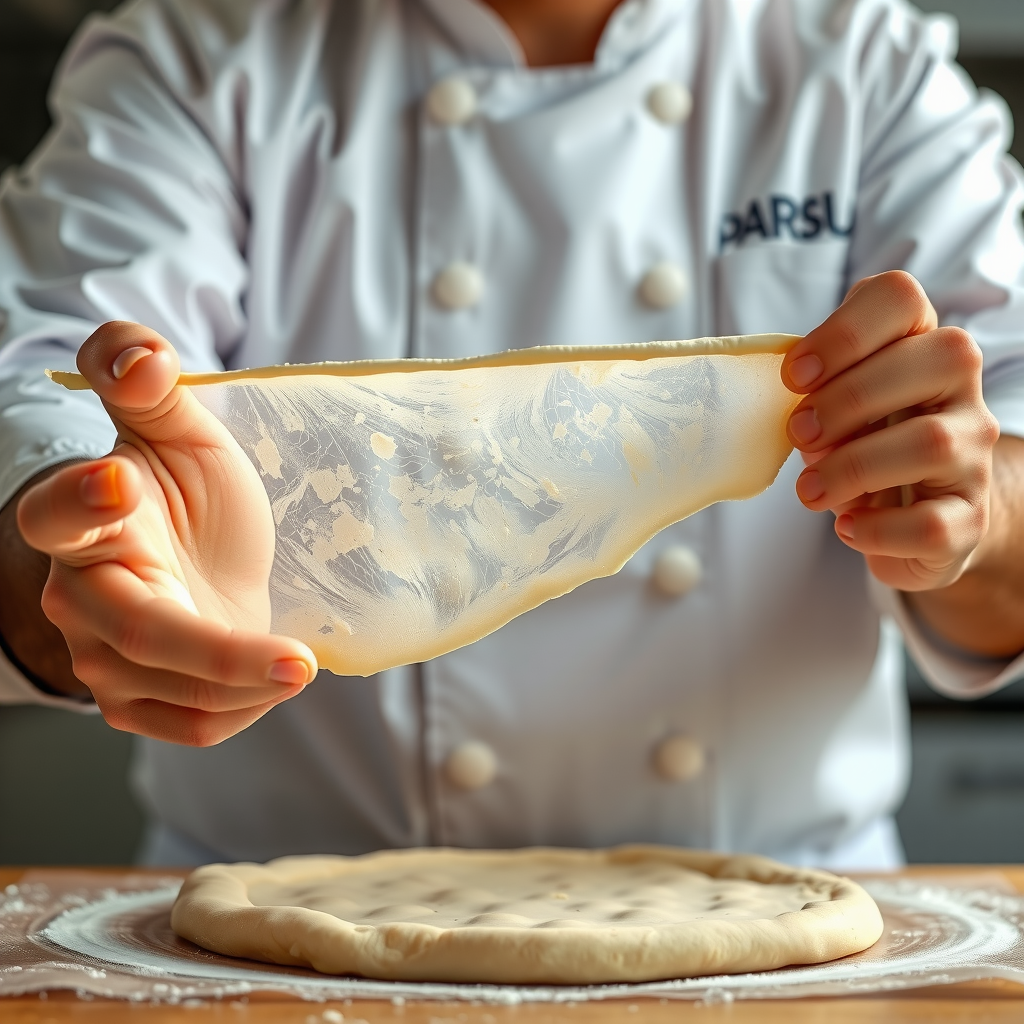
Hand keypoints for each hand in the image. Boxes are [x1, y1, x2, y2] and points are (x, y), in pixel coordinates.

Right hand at [17, 322, 316, 744]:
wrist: (202, 558)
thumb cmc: (187, 493)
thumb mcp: (182, 432)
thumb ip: (148, 386)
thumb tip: (141, 352)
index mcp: (80, 518)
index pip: (57, 511)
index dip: (81, 498)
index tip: (119, 477)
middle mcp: (78, 593)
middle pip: (138, 631)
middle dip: (217, 652)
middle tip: (297, 663)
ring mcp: (101, 656)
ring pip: (176, 689)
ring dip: (252, 684)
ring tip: (299, 661)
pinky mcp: (134, 699)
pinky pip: (192, 723)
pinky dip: (246, 708)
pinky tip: (271, 676)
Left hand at [781, 271, 999, 592]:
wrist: (920, 519)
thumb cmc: (865, 446)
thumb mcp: (836, 407)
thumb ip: (815, 393)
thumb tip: (790, 412)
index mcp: (918, 344)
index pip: (901, 298)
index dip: (843, 332)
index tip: (794, 375)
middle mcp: (961, 389)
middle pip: (937, 358)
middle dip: (848, 399)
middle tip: (797, 434)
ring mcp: (974, 453)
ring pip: (932, 442)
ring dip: (852, 467)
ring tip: (810, 489)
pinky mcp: (968, 517)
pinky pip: (931, 523)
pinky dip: (877, 528)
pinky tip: (847, 526)